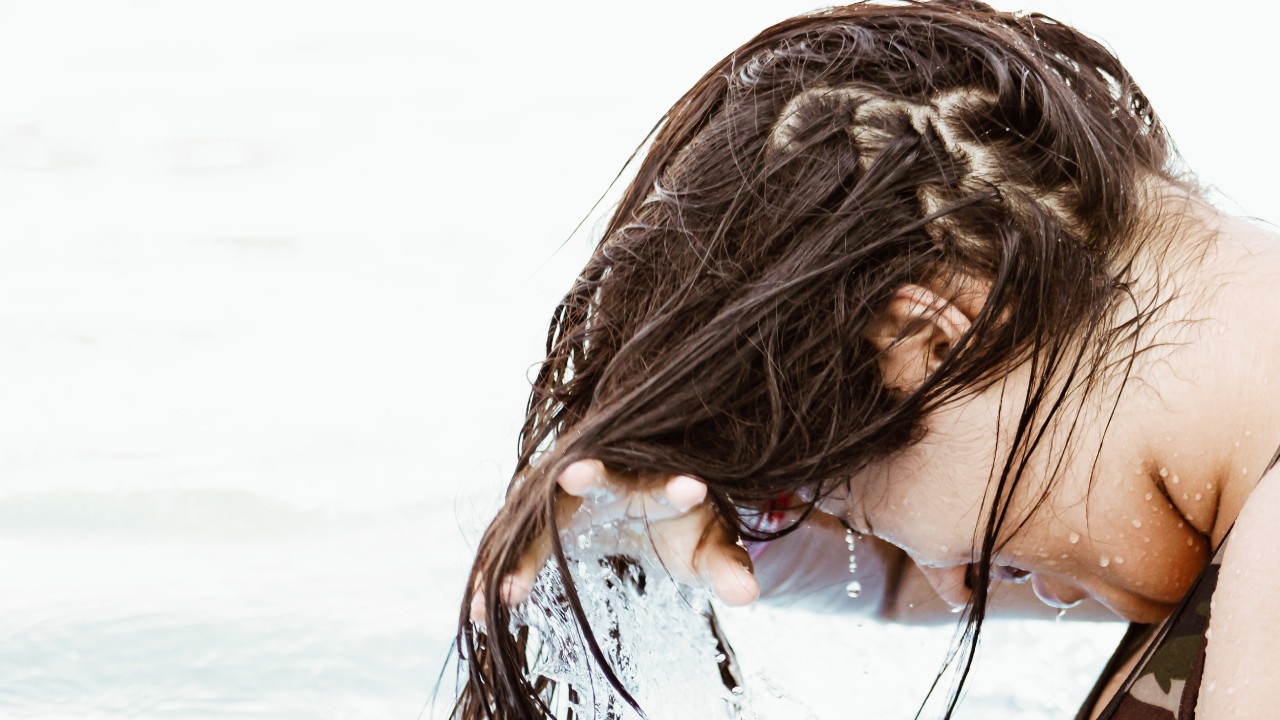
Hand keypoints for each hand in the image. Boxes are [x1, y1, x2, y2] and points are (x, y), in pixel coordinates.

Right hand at [469, 460, 758, 623]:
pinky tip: (480, 612)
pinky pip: (517, 545)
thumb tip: (749, 595)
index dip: (677, 487)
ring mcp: (567, 496)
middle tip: (574, 476)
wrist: (645, 506)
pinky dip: (499, 576)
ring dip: (520, 553)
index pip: (666, 480)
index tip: (691, 490)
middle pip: (594, 472)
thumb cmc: (684, 527)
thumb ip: (728, 568)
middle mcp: (608, 478)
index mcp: (655, 481)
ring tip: (502, 595)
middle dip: (587, 475)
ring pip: (541, 514)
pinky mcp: (540, 518)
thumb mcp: (710, 549)